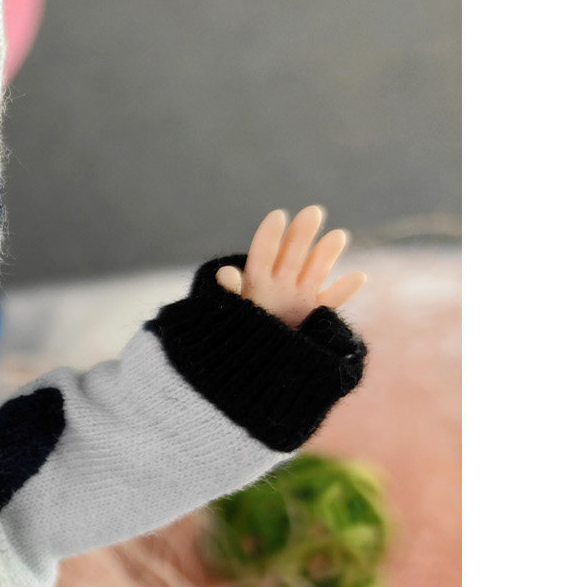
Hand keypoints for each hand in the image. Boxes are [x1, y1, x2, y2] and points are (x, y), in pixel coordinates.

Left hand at [216, 206, 365, 327]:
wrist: (249, 375)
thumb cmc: (232, 342)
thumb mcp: (226, 315)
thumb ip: (230, 293)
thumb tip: (226, 273)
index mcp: (256, 282)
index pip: (263, 253)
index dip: (270, 235)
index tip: (278, 215)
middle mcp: (279, 285)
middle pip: (292, 254)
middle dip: (302, 234)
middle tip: (314, 211)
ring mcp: (299, 299)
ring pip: (315, 270)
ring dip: (326, 254)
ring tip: (338, 235)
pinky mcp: (314, 317)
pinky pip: (332, 301)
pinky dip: (345, 290)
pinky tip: (359, 276)